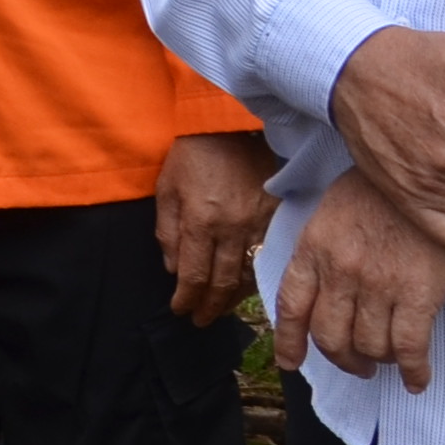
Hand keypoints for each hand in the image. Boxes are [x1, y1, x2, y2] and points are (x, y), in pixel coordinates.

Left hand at [153, 130, 279, 325]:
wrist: (230, 124)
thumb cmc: (191, 155)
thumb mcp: (166, 190)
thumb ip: (168, 232)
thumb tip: (174, 270)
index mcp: (201, 220)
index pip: (193, 276)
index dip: (186, 300)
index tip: (179, 311)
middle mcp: (232, 227)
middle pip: (223, 282)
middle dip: (209, 307)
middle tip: (199, 321)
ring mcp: (259, 222)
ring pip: (248, 274)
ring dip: (232, 298)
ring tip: (219, 310)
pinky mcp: (277, 215)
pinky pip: (267, 255)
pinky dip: (255, 276)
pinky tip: (246, 287)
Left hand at [269, 166, 444, 389]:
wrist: (430, 169)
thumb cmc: (383, 186)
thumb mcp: (334, 207)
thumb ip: (321, 247)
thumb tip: (317, 283)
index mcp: (313, 248)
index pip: (291, 307)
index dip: (290, 342)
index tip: (292, 363)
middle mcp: (339, 271)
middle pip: (330, 337)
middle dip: (343, 359)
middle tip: (358, 363)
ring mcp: (377, 285)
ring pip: (369, 346)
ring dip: (378, 361)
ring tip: (388, 359)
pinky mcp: (417, 294)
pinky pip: (409, 347)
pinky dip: (414, 371)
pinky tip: (418, 380)